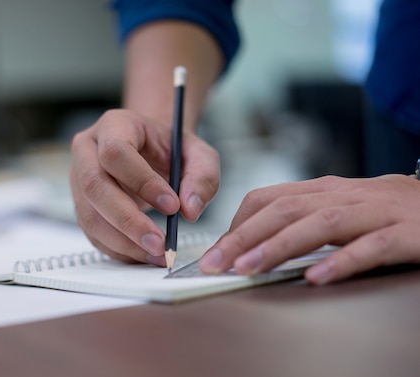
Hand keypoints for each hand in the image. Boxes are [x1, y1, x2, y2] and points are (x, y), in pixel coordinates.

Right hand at [70, 109, 219, 264]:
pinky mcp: (80, 203)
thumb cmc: (170, 148)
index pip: (116, 153)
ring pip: (89, 214)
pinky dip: (117, 248)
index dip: (141, 182)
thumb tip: (190, 210)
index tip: (172, 206)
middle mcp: (87, 148)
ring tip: (155, 254)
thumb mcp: (198, 153)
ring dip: (122, 241)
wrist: (149, 150)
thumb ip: (202, 177)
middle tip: (159, 243)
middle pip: (95, 186)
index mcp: (114, 125)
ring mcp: (78, 177)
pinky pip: (91, 231)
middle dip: (128, 220)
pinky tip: (142, 255)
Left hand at [199, 174, 419, 283]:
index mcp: (324, 190)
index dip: (237, 224)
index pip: (268, 198)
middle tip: (214, 264)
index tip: (215, 251)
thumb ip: (303, 218)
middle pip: (283, 210)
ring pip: (319, 224)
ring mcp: (376, 212)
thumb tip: (254, 242)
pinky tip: (317, 278)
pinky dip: (342, 261)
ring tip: (248, 269)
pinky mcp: (407, 233)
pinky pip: (371, 246)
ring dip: (279, 247)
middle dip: (243, 237)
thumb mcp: (340, 207)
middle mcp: (344, 196)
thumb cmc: (387, 211)